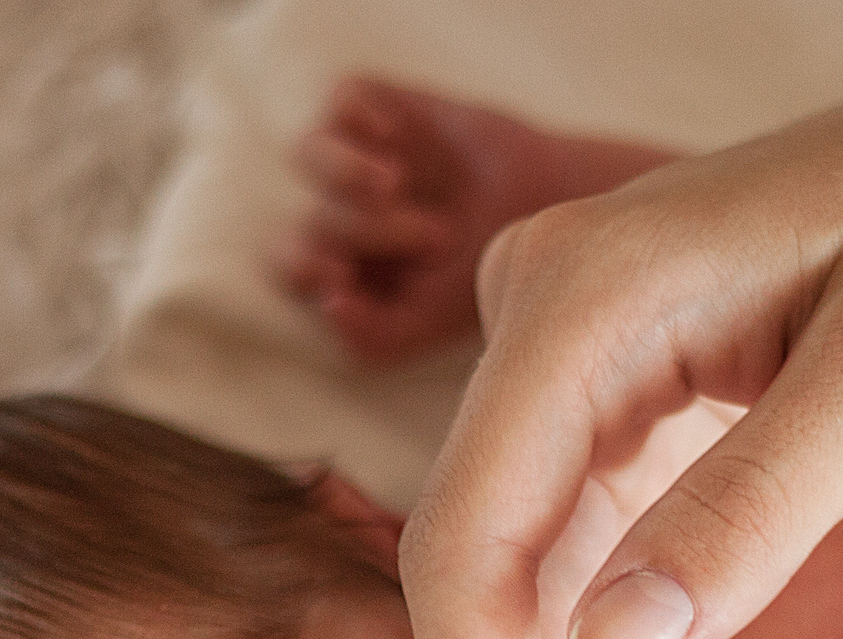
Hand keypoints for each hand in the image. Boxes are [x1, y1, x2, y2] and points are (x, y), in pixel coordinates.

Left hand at [278, 78, 555, 365]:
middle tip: (438, 238)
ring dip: (344, 174)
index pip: (292, 270)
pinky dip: (359, 117)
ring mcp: (356, 153)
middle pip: (307, 218)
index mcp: (342, 268)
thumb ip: (374, 338)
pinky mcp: (381, 106)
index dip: (306, 270)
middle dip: (365, 233)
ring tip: (392, 185)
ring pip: (309, 154)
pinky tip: (393, 137)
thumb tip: (329, 304)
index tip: (341, 276)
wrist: (550, 212)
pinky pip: (343, 96)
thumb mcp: (432, 325)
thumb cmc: (484, 274)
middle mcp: (338, 209)